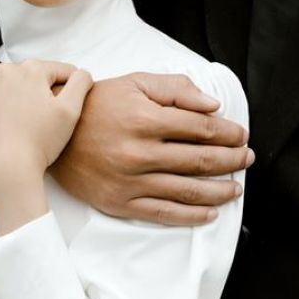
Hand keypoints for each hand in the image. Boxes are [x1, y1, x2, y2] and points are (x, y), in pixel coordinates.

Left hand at [0, 60, 93, 234]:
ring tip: (36, 119)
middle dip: (50, 91)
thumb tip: (82, 74)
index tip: (68, 109)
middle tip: (50, 118)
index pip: (64, 70)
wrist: (8, 166)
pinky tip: (21, 121)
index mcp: (31, 68)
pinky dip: (15, 102)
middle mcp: (7, 71)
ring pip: (24, 83)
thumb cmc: (39, 140)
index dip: (73, 90)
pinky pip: (7, 94)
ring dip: (32, 95)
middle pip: (42, 75)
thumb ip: (81, 83)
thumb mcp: (71, 109)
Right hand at [48, 72, 252, 225]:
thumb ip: (175, 89)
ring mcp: (130, 181)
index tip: (240, 135)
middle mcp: (140, 152)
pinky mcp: (120, 202)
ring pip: (188, 190)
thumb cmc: (95, 105)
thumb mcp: (134, 83)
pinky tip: (210, 212)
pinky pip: (164, 213)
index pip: (202, 128)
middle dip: (231, 160)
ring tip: (236, 187)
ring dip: (220, 190)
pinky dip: (192, 215)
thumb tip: (213, 106)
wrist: (52, 134)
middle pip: (201, 160)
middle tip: (246, 158)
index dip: (228, 133)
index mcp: (145, 118)